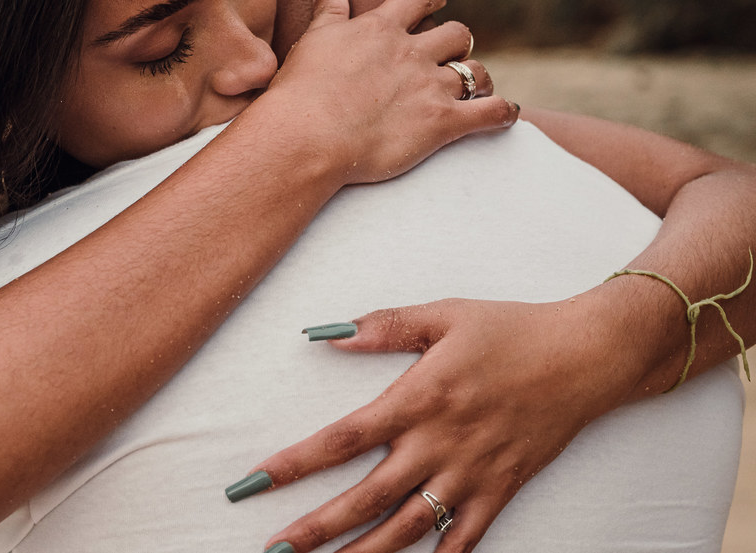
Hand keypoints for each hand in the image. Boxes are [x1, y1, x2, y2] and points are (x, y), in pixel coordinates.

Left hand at [248, 296, 645, 552]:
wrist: (587, 357)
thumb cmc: (512, 329)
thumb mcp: (445, 314)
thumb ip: (386, 325)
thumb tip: (330, 337)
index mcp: (419, 397)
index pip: (343, 437)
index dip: (296, 462)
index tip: (256, 479)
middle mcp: (440, 442)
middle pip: (366, 496)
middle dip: (317, 527)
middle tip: (276, 547)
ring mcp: (472, 472)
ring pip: (408, 527)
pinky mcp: (502, 489)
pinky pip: (464, 538)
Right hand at [265, 0, 515, 186]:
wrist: (307, 137)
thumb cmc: (301, 90)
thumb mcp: (313, 38)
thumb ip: (329, 5)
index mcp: (381, 29)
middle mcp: (411, 52)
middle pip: (456, 34)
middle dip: (458, 42)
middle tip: (452, 54)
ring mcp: (430, 87)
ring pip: (476, 72)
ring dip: (478, 78)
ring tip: (477, 87)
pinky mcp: (442, 122)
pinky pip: (489, 112)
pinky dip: (503, 112)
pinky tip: (507, 113)